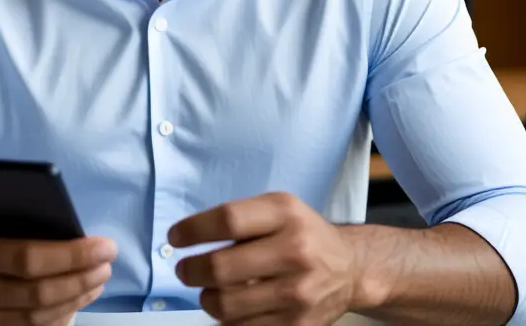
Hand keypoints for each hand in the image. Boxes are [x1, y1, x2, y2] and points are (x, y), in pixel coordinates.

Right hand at [0, 213, 116, 325]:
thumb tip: (54, 211)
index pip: (26, 257)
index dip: (71, 254)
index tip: (103, 245)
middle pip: (39, 291)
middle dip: (82, 276)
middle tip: (107, 261)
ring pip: (39, 316)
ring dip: (78, 297)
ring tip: (100, 277)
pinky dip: (62, 315)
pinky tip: (80, 297)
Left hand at [168, 192, 363, 324]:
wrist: (350, 269)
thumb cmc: (303, 235)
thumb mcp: (279, 210)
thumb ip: (240, 219)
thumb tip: (188, 240)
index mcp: (287, 214)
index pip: (227, 221)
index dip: (193, 231)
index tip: (175, 238)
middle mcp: (296, 252)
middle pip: (220, 267)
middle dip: (191, 271)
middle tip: (185, 270)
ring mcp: (298, 293)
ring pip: (224, 305)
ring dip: (206, 298)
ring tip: (210, 289)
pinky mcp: (297, 325)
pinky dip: (228, 319)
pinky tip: (234, 306)